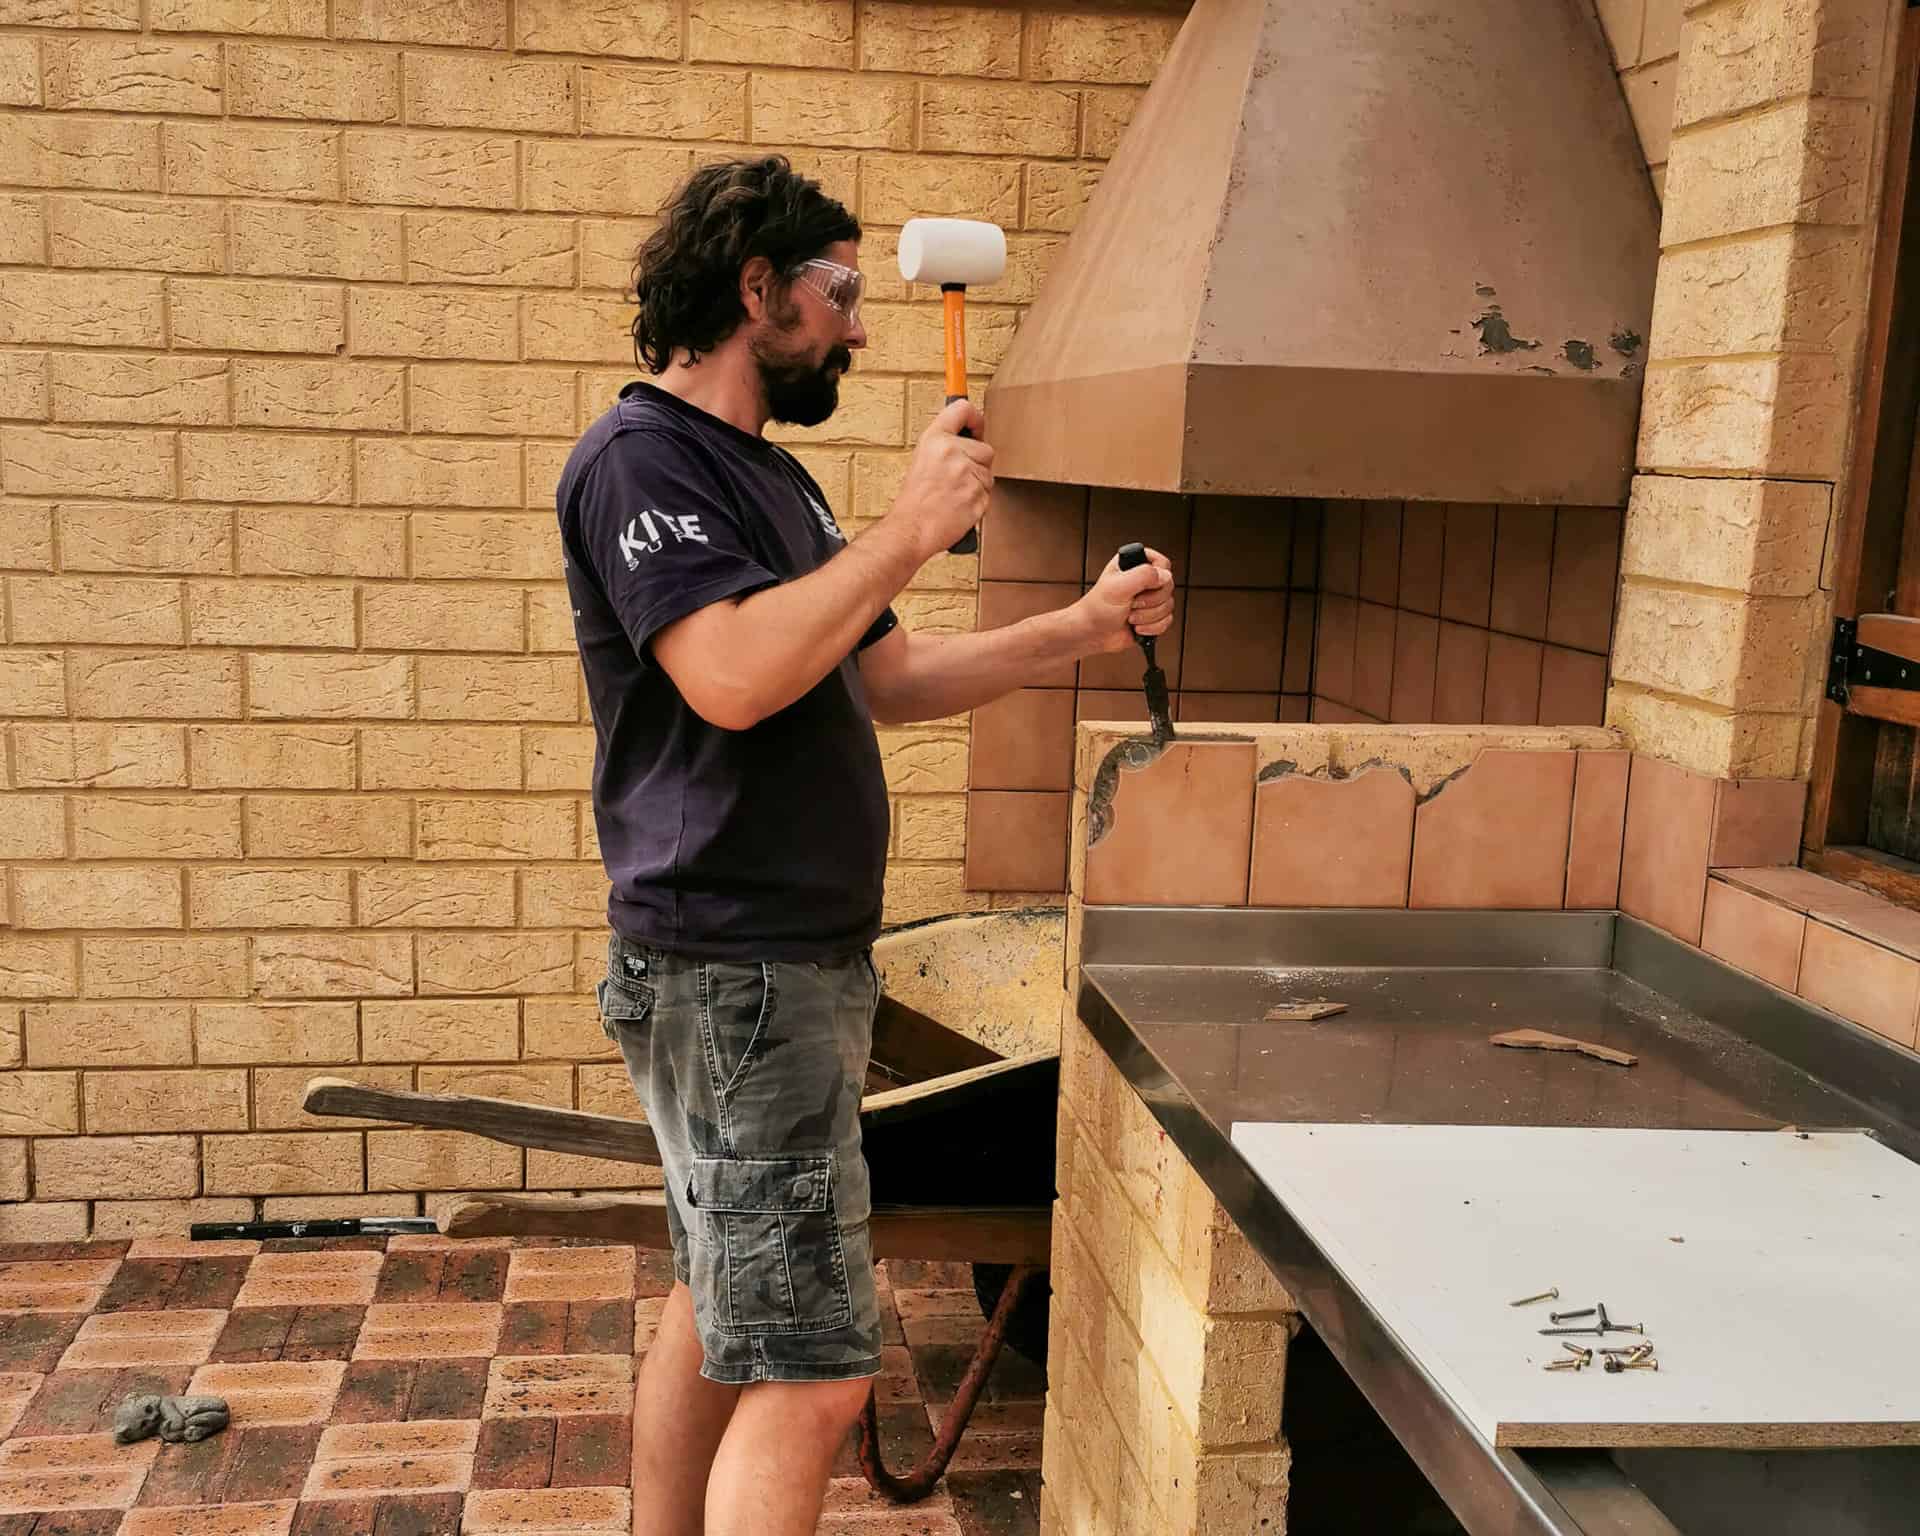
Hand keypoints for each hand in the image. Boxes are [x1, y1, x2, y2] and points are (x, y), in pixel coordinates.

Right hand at [888, 398, 992, 560]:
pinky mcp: (977, 495)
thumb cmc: (914, 500)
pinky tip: (959, 506)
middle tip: (956, 478)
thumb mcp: (922, 458)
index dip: (975, 418)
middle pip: (985, 449)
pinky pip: (987, 494)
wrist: (912, 528)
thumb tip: (968, 435)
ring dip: (977, 484)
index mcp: (935, 439)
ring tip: (954, 494)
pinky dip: (977, 501)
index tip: (977, 426)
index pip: (962, 409)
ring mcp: (967, 474)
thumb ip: (945, 444)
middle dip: (977, 464)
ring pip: (988, 474)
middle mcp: (952, 452)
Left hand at [1076, 547, 1174, 654]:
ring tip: (1130, 616)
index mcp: (1134, 564)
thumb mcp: (1118, 586)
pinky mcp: (1152, 616)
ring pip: (1169, 605)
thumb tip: (1165, 575)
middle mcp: (1144, 580)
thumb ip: (1143, 575)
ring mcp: (1149, 598)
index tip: (1144, 586)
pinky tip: (1136, 627)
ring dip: (1149, 616)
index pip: (1162, 562)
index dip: (1158, 576)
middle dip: (1150, 601)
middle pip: (1169, 586)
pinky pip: (1167, 621)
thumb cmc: (1097, 608)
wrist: (1092, 634)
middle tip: (1132, 603)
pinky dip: (1152, 628)